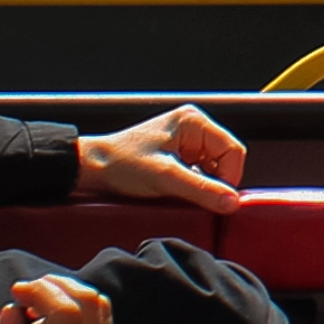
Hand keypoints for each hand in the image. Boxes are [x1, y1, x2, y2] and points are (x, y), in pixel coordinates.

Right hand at [0, 273, 116, 323]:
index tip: (16, 292)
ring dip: (73, 295)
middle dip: (58, 285)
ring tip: (39, 305)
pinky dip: (83, 314)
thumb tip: (11, 311)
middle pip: (91, 302)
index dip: (42, 291)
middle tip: (27, 290)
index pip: (67, 311)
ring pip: (103, 312)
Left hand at [73, 105, 246, 209]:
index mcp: (194, 121)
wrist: (90, 169)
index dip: (229, 178)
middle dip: (215, 182)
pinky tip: (177, 191)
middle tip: (197, 197)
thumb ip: (202, 190)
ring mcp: (186, 142)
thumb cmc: (120, 164)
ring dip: (203, 185)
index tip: (218, 199)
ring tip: (181, 192)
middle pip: (226, 159)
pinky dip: (194, 186)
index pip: (233, 150)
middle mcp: (193, 127)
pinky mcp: (178, 156)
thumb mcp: (165, 178)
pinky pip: (200, 174)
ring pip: (214, 169)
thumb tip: (231, 202)